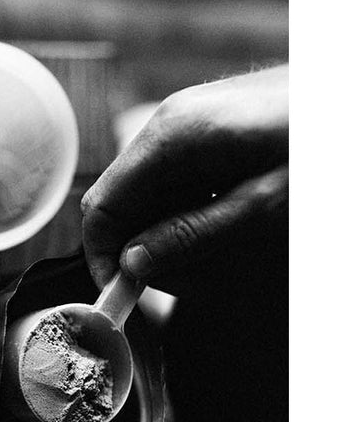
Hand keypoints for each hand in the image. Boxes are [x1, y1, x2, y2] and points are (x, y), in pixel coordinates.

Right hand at [82, 65, 287, 294]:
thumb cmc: (319, 149)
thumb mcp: (261, 205)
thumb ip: (191, 236)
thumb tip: (133, 264)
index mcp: (170, 139)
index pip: (101, 207)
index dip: (105, 257)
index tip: (122, 294)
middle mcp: (166, 127)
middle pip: (121, 205)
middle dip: (143, 251)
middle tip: (186, 282)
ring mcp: (182, 127)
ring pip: (146, 199)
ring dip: (169, 238)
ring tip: (218, 259)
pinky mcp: (200, 134)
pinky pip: (172, 186)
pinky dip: (186, 217)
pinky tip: (222, 230)